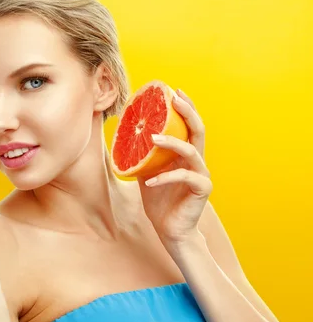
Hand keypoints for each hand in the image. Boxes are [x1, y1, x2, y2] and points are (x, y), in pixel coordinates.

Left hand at [136, 89, 212, 246]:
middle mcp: (197, 161)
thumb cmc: (159, 200)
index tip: (174, 91)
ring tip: (153, 138)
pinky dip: (165, 178)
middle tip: (174, 99)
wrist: (169, 229)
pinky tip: (150, 182)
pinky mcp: (201, 190)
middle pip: (198, 131)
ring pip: (192, 152)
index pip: (189, 126)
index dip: (185, 108)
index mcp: (185, 155)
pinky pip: (184, 178)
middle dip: (188, 112)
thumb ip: (139, 155)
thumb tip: (120, 136)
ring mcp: (201, 175)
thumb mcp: (145, 172)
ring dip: (172, 143)